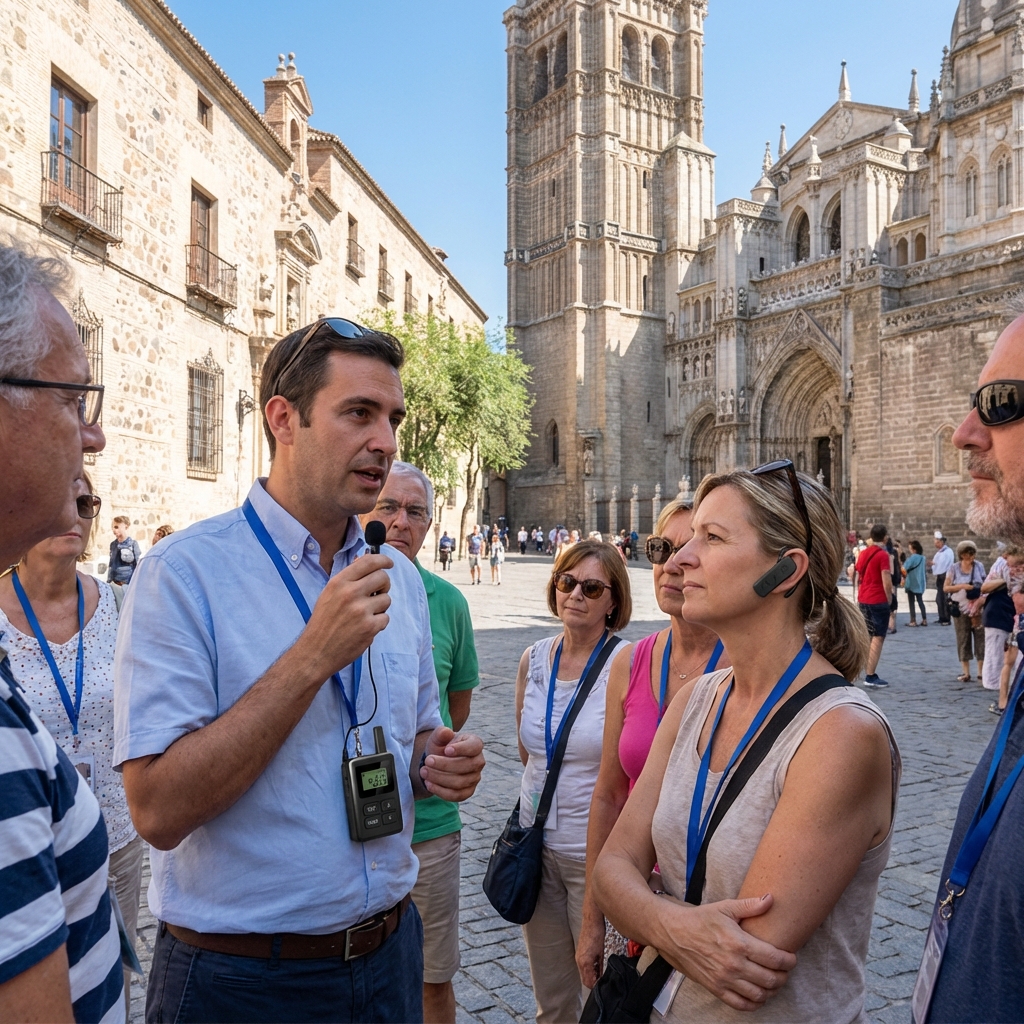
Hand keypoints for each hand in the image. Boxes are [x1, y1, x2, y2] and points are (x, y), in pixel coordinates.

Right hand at [295, 553, 392, 681]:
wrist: (316, 651)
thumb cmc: (323, 622)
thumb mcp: (329, 594)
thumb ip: (348, 579)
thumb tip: (364, 561)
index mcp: (339, 582)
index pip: (368, 562)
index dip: (383, 560)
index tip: (389, 563)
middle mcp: (350, 593)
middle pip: (383, 577)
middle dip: (384, 585)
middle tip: (378, 593)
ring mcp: (361, 610)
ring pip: (387, 599)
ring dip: (380, 607)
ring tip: (365, 615)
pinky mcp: (370, 627)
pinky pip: (385, 618)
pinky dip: (378, 623)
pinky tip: (364, 628)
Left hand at [420, 727, 484, 800]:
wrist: (439, 760)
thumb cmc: (442, 746)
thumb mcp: (439, 737)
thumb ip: (441, 733)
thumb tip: (445, 732)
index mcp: (475, 744)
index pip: (475, 747)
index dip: (462, 749)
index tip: (446, 750)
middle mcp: (479, 762)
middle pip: (467, 766)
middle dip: (445, 765)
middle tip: (427, 761)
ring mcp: (475, 778)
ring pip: (460, 783)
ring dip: (439, 778)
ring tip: (424, 771)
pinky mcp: (468, 792)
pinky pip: (456, 796)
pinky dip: (441, 791)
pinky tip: (428, 783)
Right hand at [575, 907, 606, 988]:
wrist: (591, 920)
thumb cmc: (597, 933)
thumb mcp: (601, 952)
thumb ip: (600, 967)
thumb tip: (602, 977)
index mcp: (584, 962)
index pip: (588, 982)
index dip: (596, 986)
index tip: (603, 985)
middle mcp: (579, 960)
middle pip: (585, 979)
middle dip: (593, 982)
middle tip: (603, 981)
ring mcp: (578, 956)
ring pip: (584, 973)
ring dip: (591, 975)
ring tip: (601, 972)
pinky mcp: (579, 952)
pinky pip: (583, 966)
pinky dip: (589, 968)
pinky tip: (597, 964)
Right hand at [656, 894, 795, 1011]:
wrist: (673, 933)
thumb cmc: (700, 919)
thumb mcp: (725, 908)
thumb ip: (750, 906)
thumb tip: (771, 899)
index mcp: (738, 943)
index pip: (774, 958)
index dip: (789, 961)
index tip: (792, 958)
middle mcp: (733, 964)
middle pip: (770, 979)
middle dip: (783, 976)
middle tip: (785, 970)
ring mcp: (724, 979)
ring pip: (759, 995)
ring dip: (771, 991)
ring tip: (773, 982)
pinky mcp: (716, 988)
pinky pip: (741, 1004)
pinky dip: (755, 1004)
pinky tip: (758, 995)